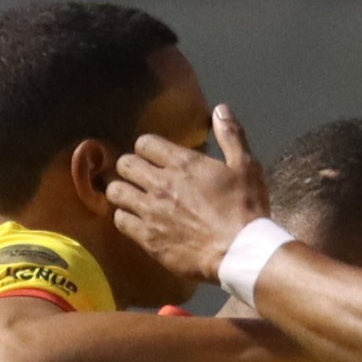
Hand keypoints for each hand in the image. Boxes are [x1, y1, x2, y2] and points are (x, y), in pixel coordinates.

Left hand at [108, 104, 271, 288]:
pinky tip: (135, 220)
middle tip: (139, 176)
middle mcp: (161, 183)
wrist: (240, 252)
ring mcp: (151, 211)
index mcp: (183, 163)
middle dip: (130, 167)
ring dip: (121, 191)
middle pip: (125, 164)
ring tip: (131, 197)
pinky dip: (124, 218)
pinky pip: (120, 221)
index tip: (153, 156)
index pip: (144, 143)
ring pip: (115, 191)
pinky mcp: (147, 237)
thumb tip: (220, 109)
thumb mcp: (246, 166)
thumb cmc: (246, 209)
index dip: (147, 148)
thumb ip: (230, 136)